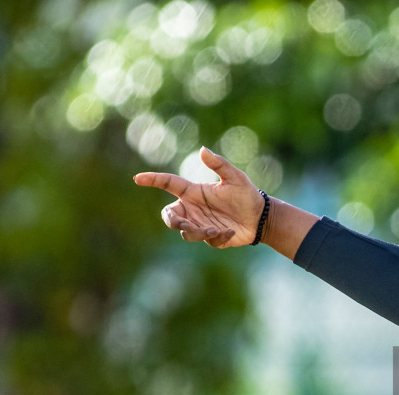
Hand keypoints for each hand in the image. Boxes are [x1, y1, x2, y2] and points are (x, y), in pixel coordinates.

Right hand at [134, 147, 264, 246]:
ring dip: (199, 232)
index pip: (168, 184)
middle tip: (185, 223)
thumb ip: (219, 164)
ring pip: (186, 232)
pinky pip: (207, 240)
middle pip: (169, 216)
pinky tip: (231, 232)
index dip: (152, 180)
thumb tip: (203, 150)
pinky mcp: (210, 237)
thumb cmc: (246, 194)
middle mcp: (193, 209)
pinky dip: (218, 237)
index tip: (138, 179)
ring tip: (217, 229)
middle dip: (173, 221)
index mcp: (194, 192)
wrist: (260, 217)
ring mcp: (201, 224)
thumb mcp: (235, 177)